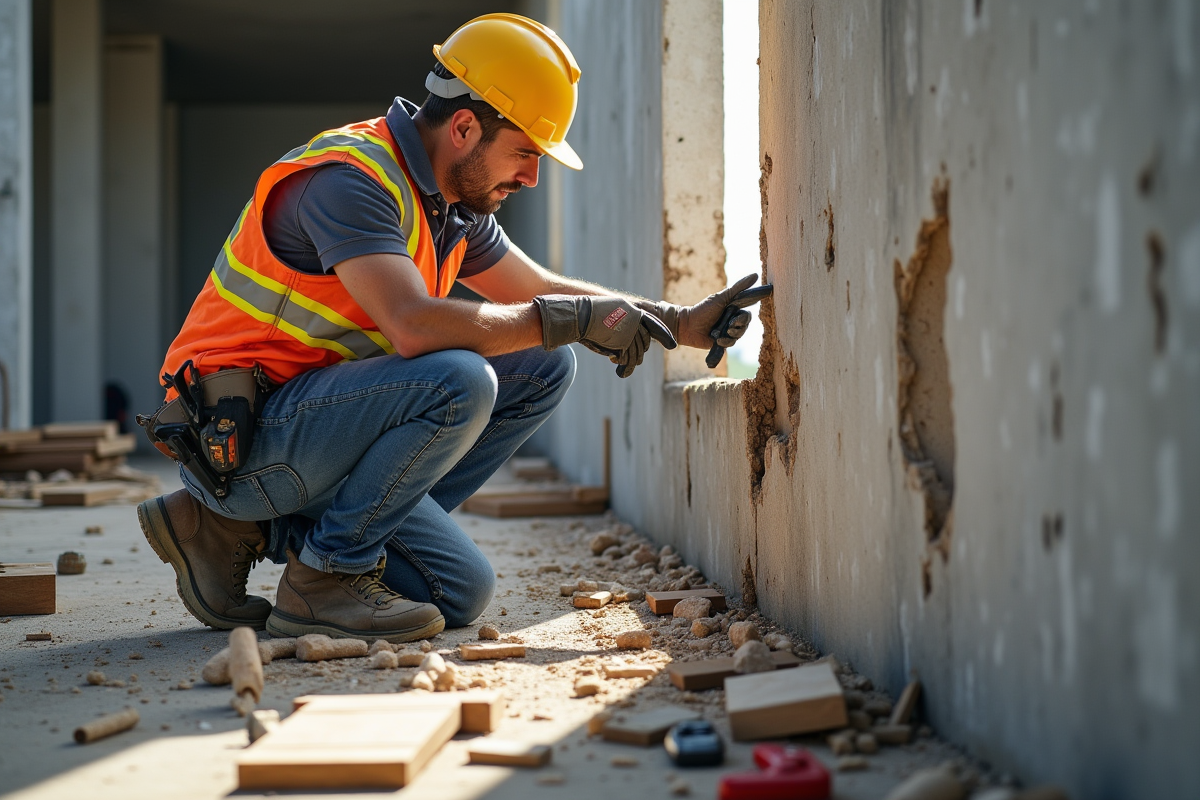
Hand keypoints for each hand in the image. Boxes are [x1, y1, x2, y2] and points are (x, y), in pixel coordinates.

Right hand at [535, 295, 676, 377]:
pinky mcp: (624, 341)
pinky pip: (627, 359)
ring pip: (637, 353)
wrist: (578, 316)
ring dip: (629, 363)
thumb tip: (627, 340)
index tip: (672, 345)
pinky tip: (615, 365)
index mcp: (633, 310)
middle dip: (638, 354)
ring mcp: (631, 330)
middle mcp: (635, 319)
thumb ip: (622, 323)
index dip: (664, 335)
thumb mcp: (609, 314)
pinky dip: (622, 365)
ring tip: (621, 369)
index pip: (654, 324)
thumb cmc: (588, 316)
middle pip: (644, 343)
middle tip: (629, 362)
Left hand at [636, 274, 772, 353]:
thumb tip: (755, 275)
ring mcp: (728, 331)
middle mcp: (732, 320)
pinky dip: (725, 340)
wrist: (688, 325)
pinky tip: (717, 339)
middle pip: (746, 322)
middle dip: (739, 322)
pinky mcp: (722, 342)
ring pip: (740, 333)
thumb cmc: (703, 309)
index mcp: (733, 308)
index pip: (749, 306)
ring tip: (723, 330)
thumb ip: (738, 288)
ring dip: (732, 332)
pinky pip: (731, 343)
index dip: (756, 302)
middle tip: (730, 322)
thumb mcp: (721, 297)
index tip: (767, 294)